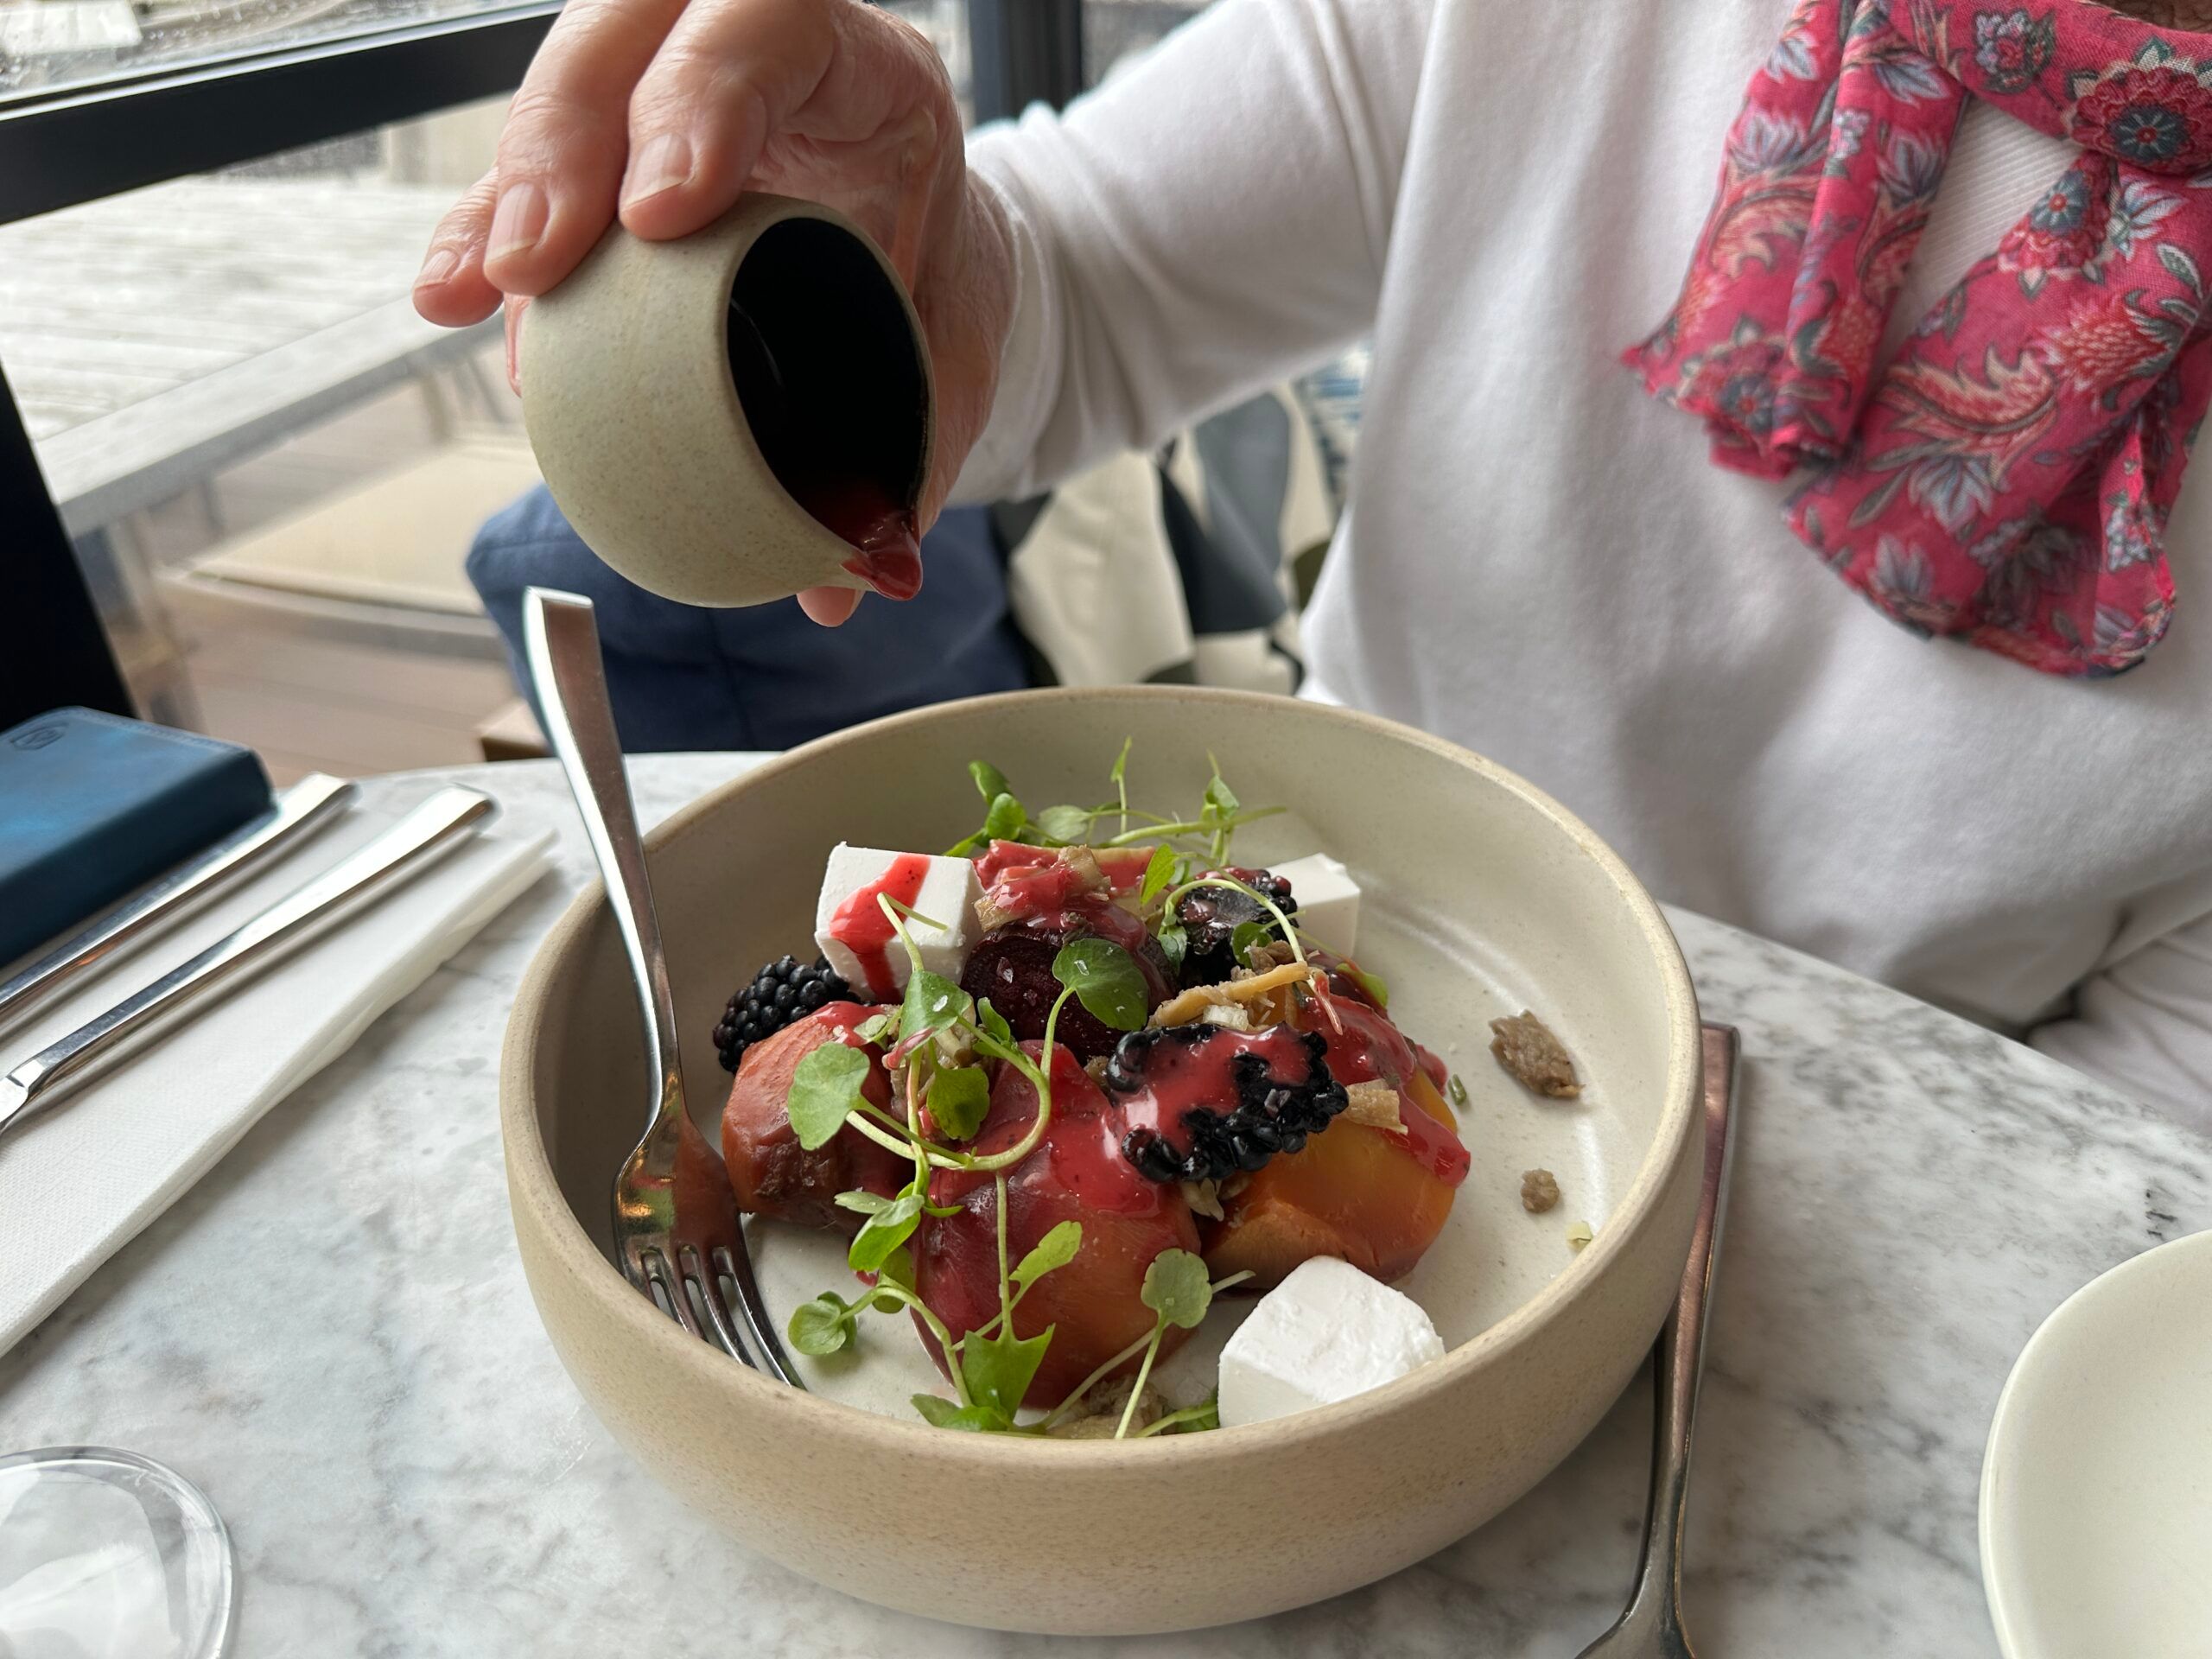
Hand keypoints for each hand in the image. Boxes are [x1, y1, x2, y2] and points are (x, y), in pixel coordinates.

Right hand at [412, 0, 1013, 625]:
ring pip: (567, 88)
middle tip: (539, 264)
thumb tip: (862, 570)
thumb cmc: (941, 289)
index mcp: (863, 68)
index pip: (771, 26)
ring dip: (508, 192)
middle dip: (570, 146)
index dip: (706, 100)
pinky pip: (529, 171)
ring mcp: (664, 87)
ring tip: (473, 292)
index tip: (664, 214)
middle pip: (633, 38)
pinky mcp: (606, 150)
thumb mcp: (954, 353)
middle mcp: (753, 49)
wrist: (927, 269)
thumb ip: (923, 444)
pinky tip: (454, 300)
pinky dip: (487, 232)